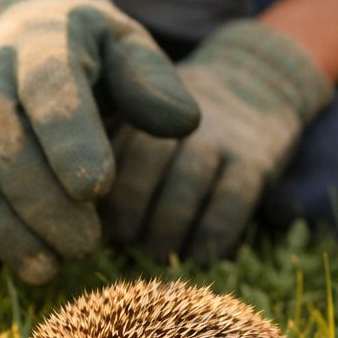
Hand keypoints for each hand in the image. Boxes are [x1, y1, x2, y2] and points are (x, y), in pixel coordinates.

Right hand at [0, 0, 199, 283]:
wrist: (17, 27)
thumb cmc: (90, 51)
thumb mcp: (127, 46)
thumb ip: (153, 81)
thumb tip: (183, 123)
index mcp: (41, 43)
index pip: (49, 89)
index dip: (69, 141)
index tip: (97, 191)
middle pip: (1, 145)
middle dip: (40, 204)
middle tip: (86, 248)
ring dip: (4, 231)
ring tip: (48, 271)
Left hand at [100, 21, 332, 260]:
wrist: (259, 80)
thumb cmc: (176, 119)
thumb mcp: (137, 112)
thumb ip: (104, 149)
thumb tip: (78, 215)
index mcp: (140, 103)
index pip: (109, 147)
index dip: (95, 189)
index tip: (90, 219)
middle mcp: (178, 115)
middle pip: (146, 160)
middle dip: (128, 209)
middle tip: (124, 238)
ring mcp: (222, 135)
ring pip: (186, 185)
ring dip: (166, 230)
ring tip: (156, 252)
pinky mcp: (257, 159)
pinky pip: (232, 201)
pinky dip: (211, 236)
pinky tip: (199, 256)